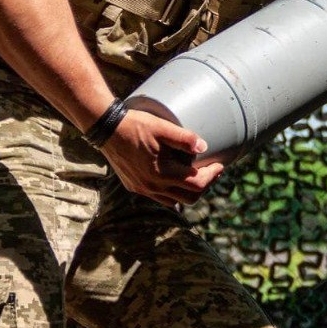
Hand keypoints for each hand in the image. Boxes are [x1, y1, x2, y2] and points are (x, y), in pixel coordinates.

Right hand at [99, 109, 223, 206]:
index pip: (196, 184)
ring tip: (196, 175)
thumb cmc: (135, 126)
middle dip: (204, 186)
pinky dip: (172, 192)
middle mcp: (153, 187)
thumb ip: (184, 138)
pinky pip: (159, 197)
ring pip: (174, 201)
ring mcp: (143, 189)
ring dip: (188, 191)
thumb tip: (204, 147)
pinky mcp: (134, 187)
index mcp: (162, 173)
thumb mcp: (162, 127)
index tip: (220, 165)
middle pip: (188, 198)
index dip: (212, 176)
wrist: (106, 130)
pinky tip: (174, 178)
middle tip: (212, 171)